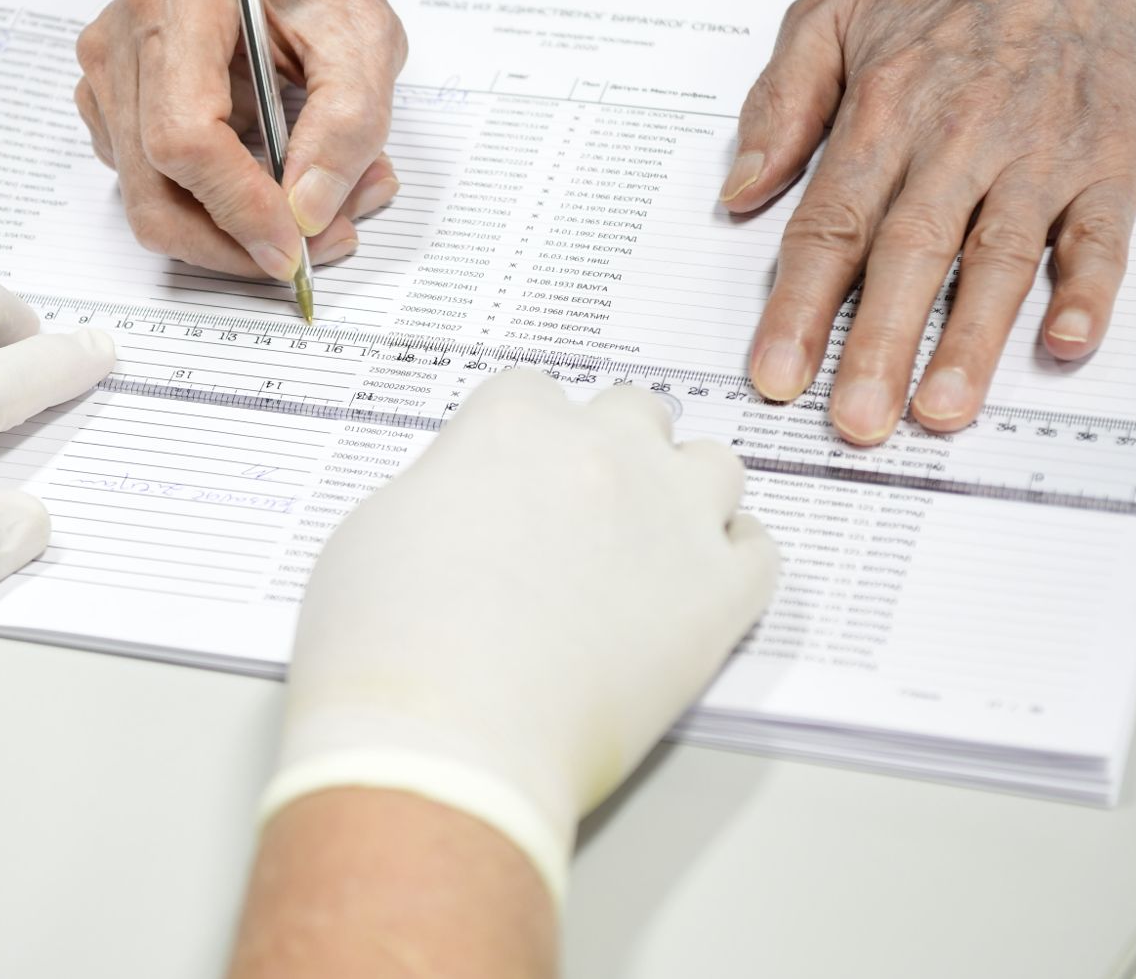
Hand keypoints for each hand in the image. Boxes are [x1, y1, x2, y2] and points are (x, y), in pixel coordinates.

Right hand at [74, 0, 404, 280]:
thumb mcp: (362, 31)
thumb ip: (350, 120)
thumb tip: (311, 212)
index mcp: (173, 2)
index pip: (184, 138)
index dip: (240, 207)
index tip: (300, 245)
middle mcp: (118, 43)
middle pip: (153, 192)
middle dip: (237, 243)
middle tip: (315, 249)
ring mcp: (103, 81)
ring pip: (151, 204)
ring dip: (233, 234)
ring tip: (312, 209)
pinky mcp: (110, 111)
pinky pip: (153, 190)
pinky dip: (215, 211)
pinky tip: (270, 181)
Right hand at [261, 369, 776, 902]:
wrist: (445, 742)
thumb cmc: (384, 647)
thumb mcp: (376, 530)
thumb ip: (440, 493)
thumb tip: (468, 508)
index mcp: (514, 424)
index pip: (534, 393)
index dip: (521, 441)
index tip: (511, 483)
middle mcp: (603, 451)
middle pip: (633, 412)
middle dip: (611, 450)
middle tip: (581, 514)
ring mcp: (671, 518)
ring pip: (712, 465)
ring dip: (683, 494)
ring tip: (651, 548)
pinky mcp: (718, 596)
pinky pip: (760, 551)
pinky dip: (734, 561)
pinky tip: (699, 589)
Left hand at [722, 0, 1135, 442]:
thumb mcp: (833, 16)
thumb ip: (778, 105)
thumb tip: (739, 188)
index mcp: (884, 114)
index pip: (829, 226)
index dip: (798, 306)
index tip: (775, 372)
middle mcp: (957, 141)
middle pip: (907, 256)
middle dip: (876, 344)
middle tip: (854, 418)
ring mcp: (1037, 156)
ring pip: (998, 259)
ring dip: (970, 339)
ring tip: (941, 407)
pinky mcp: (1109, 163)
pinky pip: (1101, 237)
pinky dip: (1088, 291)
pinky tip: (1065, 341)